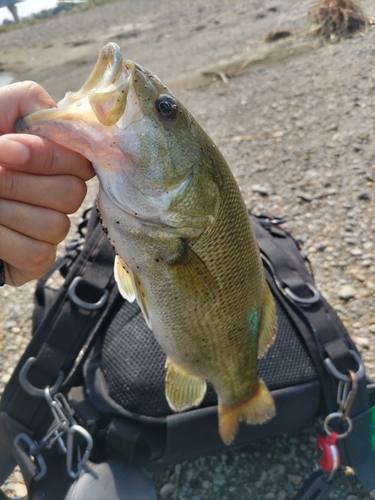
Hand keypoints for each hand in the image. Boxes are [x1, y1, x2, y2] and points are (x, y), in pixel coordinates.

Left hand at [0, 81, 93, 285]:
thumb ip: (27, 102)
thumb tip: (53, 122)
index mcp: (56, 161)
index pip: (79, 161)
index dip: (45, 157)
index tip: (5, 149)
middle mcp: (60, 196)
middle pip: (71, 194)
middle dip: (19, 183)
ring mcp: (52, 230)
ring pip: (55, 224)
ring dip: (7, 211)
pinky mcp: (39, 260)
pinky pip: (37, 252)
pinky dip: (4, 240)